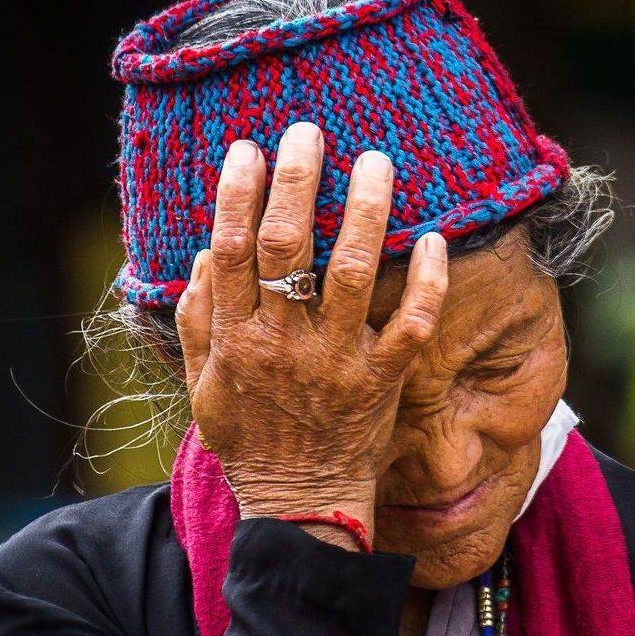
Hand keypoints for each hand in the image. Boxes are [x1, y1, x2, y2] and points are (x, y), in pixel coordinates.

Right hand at [175, 123, 448, 545]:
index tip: (248, 149)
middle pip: (288, 246)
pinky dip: (427, 280)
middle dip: (298, 181)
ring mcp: (337, 360)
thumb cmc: (250, 439)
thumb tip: (210, 251)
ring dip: (366, 211)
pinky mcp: (382, 379)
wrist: (299, 503)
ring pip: (353, 273)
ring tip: (376, 162)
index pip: (232, 248)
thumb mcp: (203, 384)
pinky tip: (434, 237)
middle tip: (310, 132)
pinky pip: (412, 323)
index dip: (239, 192)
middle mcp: (285, 343)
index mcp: (237, 338)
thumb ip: (200, 318)